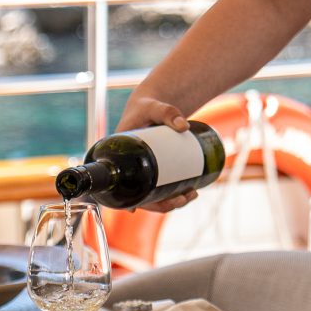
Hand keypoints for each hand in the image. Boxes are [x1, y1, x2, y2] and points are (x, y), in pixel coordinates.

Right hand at [116, 93, 202, 211]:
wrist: (153, 104)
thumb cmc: (148, 106)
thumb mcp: (155, 108)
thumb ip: (168, 112)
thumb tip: (184, 126)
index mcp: (118, 158)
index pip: (122, 187)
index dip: (136, 202)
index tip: (156, 206)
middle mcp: (128, 168)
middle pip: (142, 197)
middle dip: (163, 204)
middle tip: (184, 198)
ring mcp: (142, 170)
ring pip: (154, 195)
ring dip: (171, 202)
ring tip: (191, 195)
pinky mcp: (154, 169)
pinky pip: (160, 187)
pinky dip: (172, 194)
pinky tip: (188, 195)